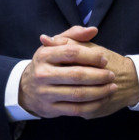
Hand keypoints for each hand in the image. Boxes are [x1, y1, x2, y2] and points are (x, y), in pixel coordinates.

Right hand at [19, 26, 138, 118]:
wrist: (26, 89)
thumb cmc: (47, 64)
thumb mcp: (54, 46)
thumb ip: (73, 35)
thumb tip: (93, 30)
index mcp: (44, 55)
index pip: (71, 52)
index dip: (91, 56)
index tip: (104, 59)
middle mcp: (43, 74)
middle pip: (77, 75)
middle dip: (99, 76)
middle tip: (111, 75)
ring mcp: (46, 93)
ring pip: (78, 94)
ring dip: (99, 91)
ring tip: (112, 87)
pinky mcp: (51, 109)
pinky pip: (76, 109)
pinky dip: (93, 105)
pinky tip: (103, 99)